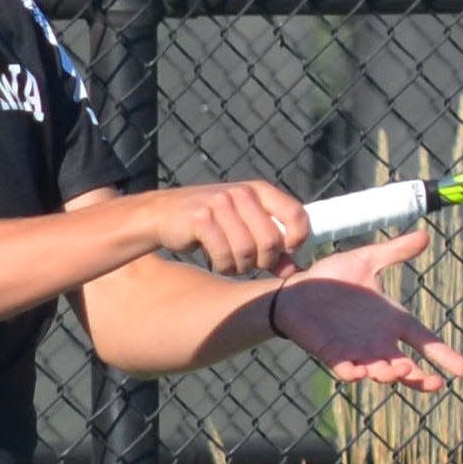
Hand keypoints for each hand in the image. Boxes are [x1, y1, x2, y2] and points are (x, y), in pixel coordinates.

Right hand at [146, 181, 307, 275]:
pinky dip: (223, 266)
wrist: (164, 214)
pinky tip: (218, 262)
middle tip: (251, 264)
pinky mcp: (201, 218)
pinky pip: (224, 255)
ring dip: (241, 266)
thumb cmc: (211, 222)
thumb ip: (271, 247)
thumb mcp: (244, 227)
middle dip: (264, 261)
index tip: (287, 252)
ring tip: (231, 263)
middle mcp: (242, 193)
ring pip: (247, 251)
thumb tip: (293, 272)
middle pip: (271, 240)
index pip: (296, 213)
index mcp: (259, 191)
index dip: (298, 238)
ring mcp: (221, 204)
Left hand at [271, 229, 462, 392]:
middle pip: (405, 367)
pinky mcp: (331, 353)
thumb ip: (394, 251)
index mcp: (391, 320)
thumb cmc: (333, 277)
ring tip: (399, 370)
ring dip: (389, 374)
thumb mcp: (367, 260)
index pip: (424, 340)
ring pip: (378, 371)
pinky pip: (344, 369)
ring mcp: (355, 350)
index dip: (444, 355)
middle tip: (435, 382)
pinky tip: (359, 373)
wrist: (296, 287)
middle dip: (419, 377)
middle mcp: (377, 341)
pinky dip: (352, 373)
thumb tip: (425, 235)